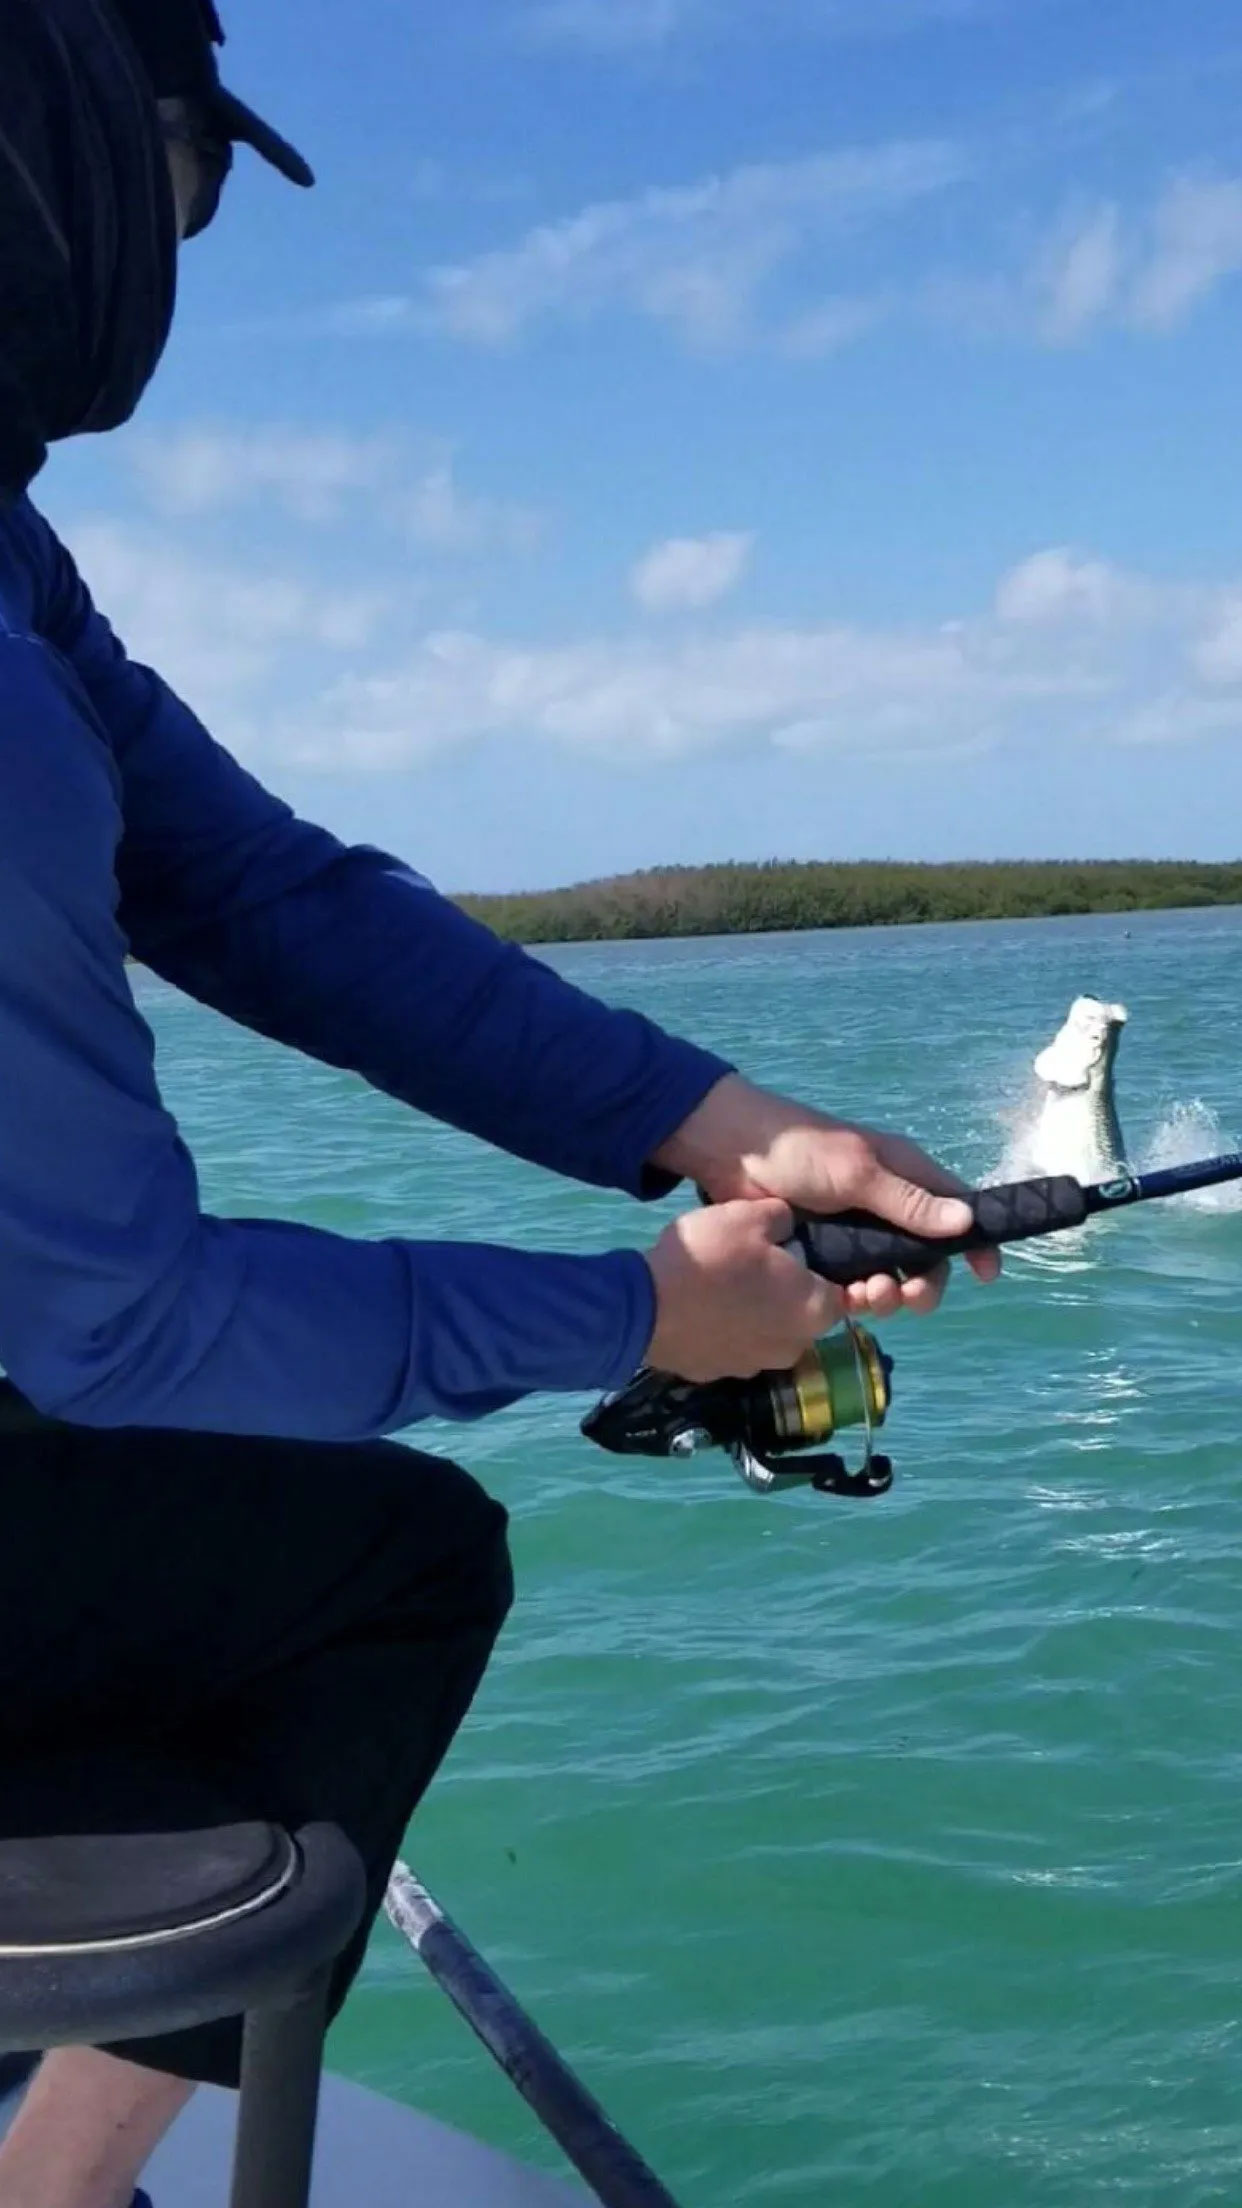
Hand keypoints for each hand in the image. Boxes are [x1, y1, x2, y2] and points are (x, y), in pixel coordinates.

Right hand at [644, 1198, 841, 1382]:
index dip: (827, 1275)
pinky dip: (724, 1331)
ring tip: (724, 1286)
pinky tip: (700, 1308)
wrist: (645, 1308)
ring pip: (767, 1334)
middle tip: (758, 1265)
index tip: (803, 1258)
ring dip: (756, 1315)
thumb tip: (787, 1227)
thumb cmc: (711, 1258)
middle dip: (788, 1294)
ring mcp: (754, 1367)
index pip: (843, 1296)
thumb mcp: (751, 1214)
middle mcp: (793, 1347)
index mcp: (814, 1310)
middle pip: (803, 1317)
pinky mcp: (717, 1374)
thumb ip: (783, 1218)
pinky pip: (732, 1347)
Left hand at [651, 1075, 1001, 1321]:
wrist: (731, 1155)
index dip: (976, 1242)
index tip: (986, 1274)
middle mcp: (887, 1206)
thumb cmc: (800, 1151)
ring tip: (867, 1298)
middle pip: (926, 1256)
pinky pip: (852, 1285)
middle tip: (909, 1297)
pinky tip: (843, 1303)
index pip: (957, 1210)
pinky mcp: (825, 1253)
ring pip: (890, 1276)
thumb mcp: (859, 1172)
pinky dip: (855, 1299)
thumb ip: (909, 1202)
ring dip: (888, 1294)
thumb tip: (968, 1222)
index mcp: (905, 1175)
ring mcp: (856, 1232)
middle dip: (924, 1282)